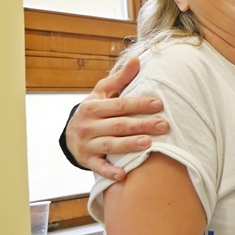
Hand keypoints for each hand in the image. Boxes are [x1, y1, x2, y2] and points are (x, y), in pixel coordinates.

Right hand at [66, 57, 168, 180]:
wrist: (70, 134)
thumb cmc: (94, 109)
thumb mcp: (102, 92)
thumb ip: (121, 78)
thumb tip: (137, 59)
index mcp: (93, 107)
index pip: (120, 105)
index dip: (139, 104)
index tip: (159, 103)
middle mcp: (88, 125)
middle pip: (119, 125)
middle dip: (142, 125)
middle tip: (164, 125)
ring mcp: (86, 144)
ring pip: (110, 144)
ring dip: (129, 145)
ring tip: (148, 144)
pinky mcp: (87, 160)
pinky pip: (98, 167)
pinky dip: (110, 172)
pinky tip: (123, 174)